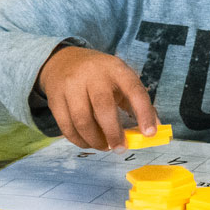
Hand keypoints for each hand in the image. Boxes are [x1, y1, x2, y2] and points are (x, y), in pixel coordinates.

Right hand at [37, 45, 159, 149]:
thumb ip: (137, 102)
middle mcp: (92, 75)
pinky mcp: (55, 99)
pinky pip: (66, 126)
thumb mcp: (121, 79)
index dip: (144, 113)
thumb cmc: (101, 75)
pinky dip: (79, 140)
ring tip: (104, 147)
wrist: (63, 61)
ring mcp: (71, 86)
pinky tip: (89, 143)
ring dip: (95, 140)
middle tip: (120, 148)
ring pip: (82, 120)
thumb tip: (154, 129)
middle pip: (103, 107)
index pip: (134, 90)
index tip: (149, 133)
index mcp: (116, 69)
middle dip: (113, 133)